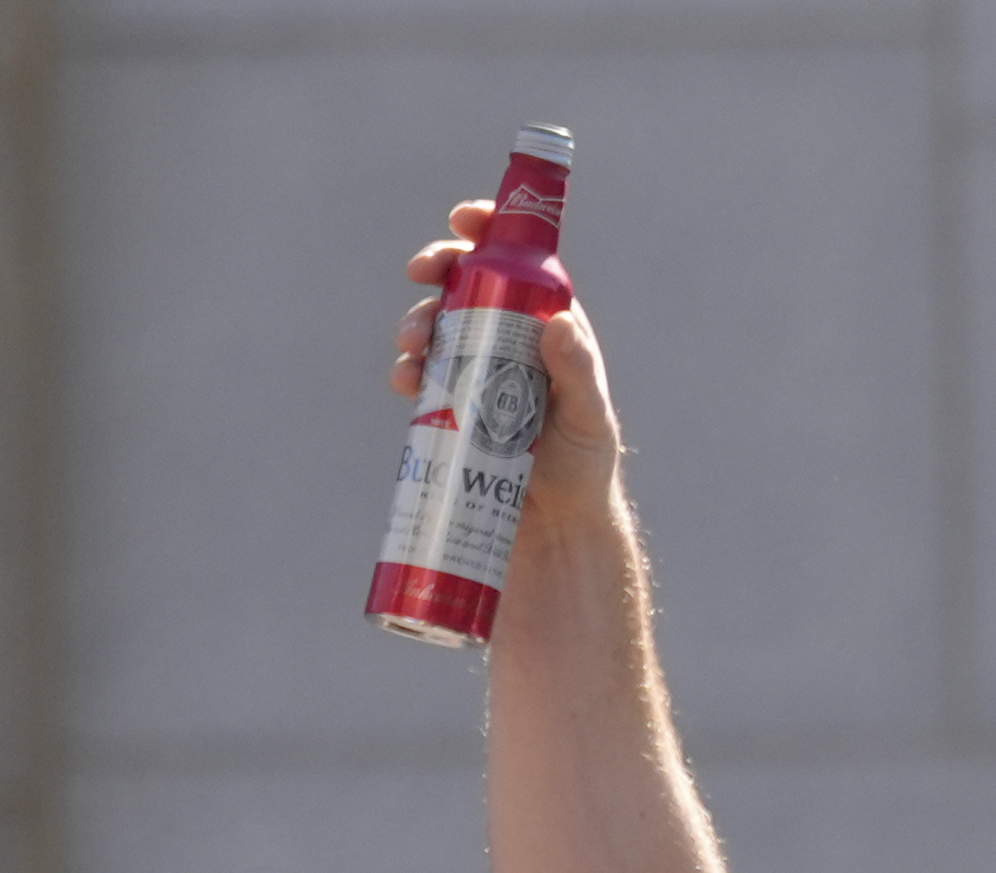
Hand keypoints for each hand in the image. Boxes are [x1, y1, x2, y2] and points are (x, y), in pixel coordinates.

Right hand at [394, 202, 624, 537]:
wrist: (554, 531)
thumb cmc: (584, 467)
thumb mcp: (589, 415)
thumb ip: (578, 370)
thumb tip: (559, 322)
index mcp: (544, 324)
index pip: (516, 263)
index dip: (489, 232)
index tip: (465, 219)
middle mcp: (506, 341)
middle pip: (465, 284)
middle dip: (438, 268)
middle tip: (422, 271)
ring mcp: (473, 375)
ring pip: (437, 328)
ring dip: (417, 321)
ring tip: (414, 341)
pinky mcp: (448, 412)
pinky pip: (421, 379)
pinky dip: (408, 370)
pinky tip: (406, 378)